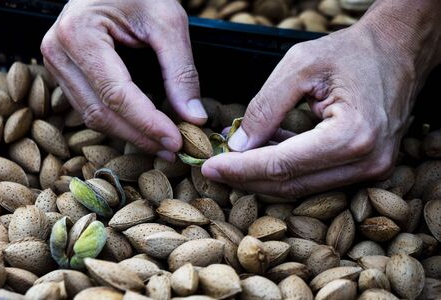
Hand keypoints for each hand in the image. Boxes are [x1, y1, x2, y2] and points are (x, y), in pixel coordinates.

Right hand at [41, 0, 206, 160]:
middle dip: (140, 136)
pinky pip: (90, 107)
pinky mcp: (65, 71)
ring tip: (162, 144)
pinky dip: (118, 122)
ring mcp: (57, 63)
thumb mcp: (168, 22)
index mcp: (79, 34)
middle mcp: (58, 51)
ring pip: (93, 116)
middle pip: (101, 113)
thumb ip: (181, 71)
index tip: (176, 140)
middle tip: (173, 150)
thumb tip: (193, 118)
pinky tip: (143, 129)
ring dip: (130, 134)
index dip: (148, 124)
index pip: (116, 95)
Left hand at [202, 1, 440, 197]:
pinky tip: (264, 151)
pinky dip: (286, 168)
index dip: (241, 169)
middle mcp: (366, 162)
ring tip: (234, 157)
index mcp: (352, 135)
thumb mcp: (301, 65)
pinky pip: (315, 177)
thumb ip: (266, 107)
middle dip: (246, 178)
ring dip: (263, 175)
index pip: (282, 166)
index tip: (209, 167)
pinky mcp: (366, 168)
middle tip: (214, 169)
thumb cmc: (354, 51)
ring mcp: (370, 170)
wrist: (398, 50)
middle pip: (291, 184)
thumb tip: (238, 144)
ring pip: (301, 186)